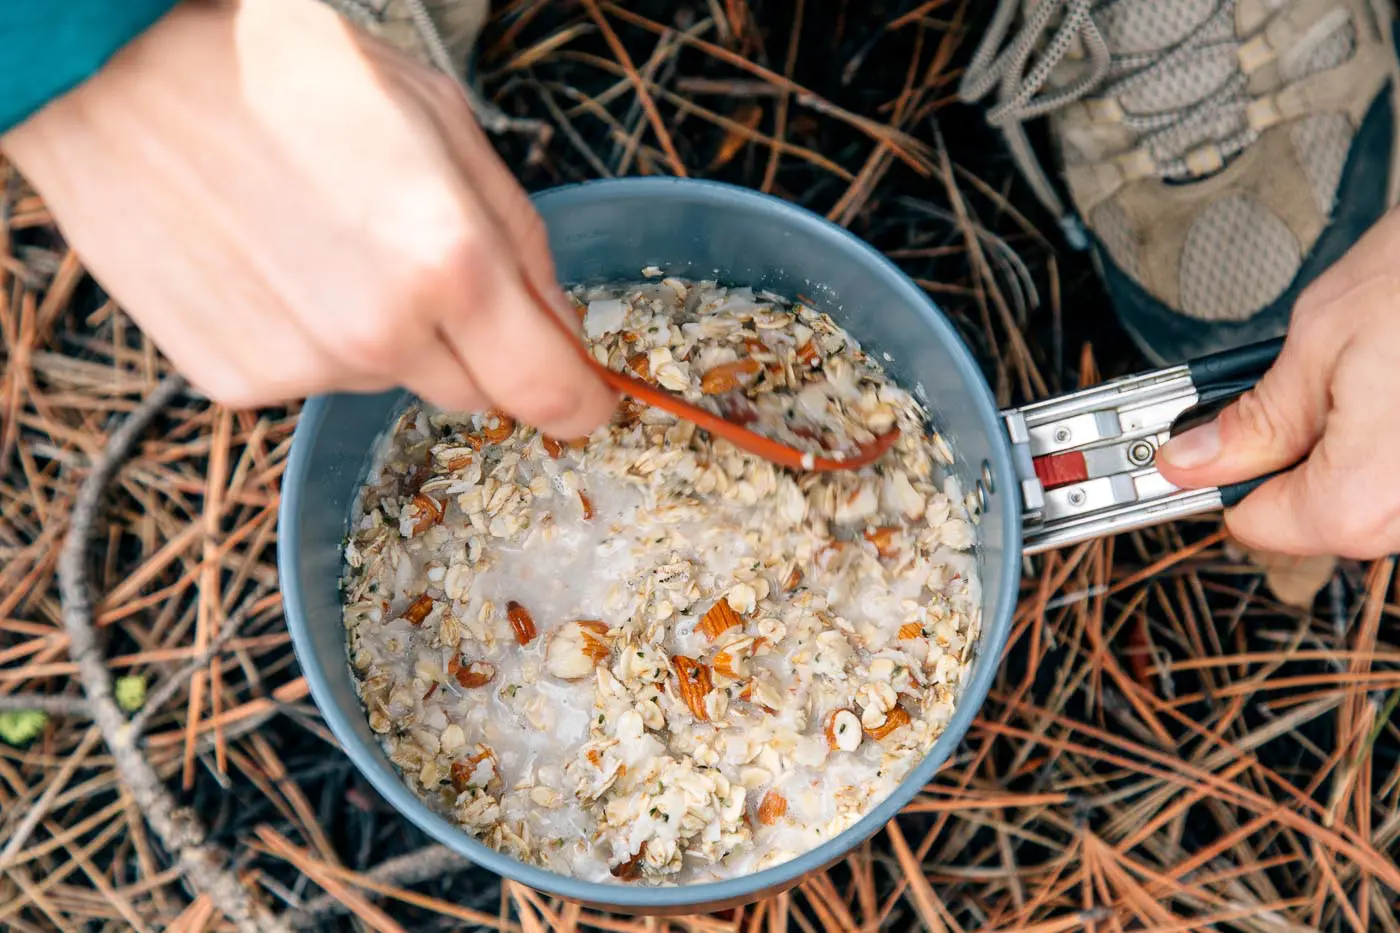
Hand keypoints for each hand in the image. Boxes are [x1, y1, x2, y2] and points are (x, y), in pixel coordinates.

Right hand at [0, 0, 615, 437]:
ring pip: (391, 381)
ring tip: (326, 240)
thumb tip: (560, 330)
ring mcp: (303, 367)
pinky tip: (275, 265)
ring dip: (387, 333)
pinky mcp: (237, 382)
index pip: (548, 390)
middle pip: (475, 394)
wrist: (121, 72)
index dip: (581, 402)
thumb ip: (520, 241)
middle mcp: (379, 335)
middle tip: (427, 265)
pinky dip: (314, 338)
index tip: (589, 401)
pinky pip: (316, 379)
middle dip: (479, 347)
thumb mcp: (443, 124)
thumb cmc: (288, 74)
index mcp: (449, 262)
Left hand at [1157, 205, 1399, 559]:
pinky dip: (1386, 439)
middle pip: (1314, 516)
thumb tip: (1192, 460)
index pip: (1256, 525)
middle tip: (1299, 385)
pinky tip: (1392, 386)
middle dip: (1290, 456)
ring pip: (1362, 495)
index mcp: (1363, 499)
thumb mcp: (1319, 340)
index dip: (1224, 473)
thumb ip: (1254, 419)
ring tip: (1362, 377)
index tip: (1212, 436)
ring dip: (1344, 445)